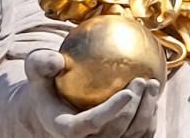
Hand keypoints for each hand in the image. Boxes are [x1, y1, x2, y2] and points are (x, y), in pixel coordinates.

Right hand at [21, 49, 160, 137]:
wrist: (51, 109)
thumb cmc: (45, 85)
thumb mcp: (35, 70)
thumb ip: (41, 63)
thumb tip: (57, 59)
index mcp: (67, 128)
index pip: (92, 123)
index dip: (111, 111)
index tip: (128, 92)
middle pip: (117, 131)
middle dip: (134, 108)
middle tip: (142, 80)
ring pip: (132, 136)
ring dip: (147, 112)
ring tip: (153, 84)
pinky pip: (140, 135)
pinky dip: (150, 118)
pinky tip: (153, 94)